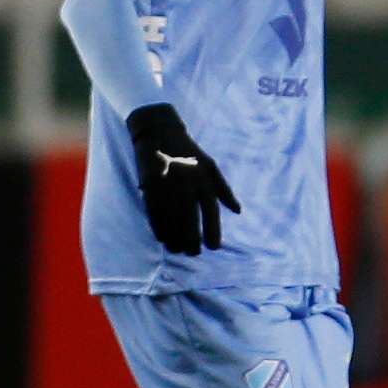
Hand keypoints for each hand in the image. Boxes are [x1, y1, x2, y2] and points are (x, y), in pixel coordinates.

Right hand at [127, 103, 239, 255]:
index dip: (213, 231)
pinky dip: (158, 228)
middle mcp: (187, 184)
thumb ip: (224, 190)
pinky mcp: (149, 187)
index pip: (211, 211)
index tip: (214, 247)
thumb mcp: (211, 167)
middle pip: (190, 219)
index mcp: (204, 179)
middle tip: (194, 252)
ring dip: (174, 238)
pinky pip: (154, 213)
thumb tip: (237, 211)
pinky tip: (162, 239)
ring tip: (178, 250)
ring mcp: (167, 186)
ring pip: (171, 219)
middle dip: (192, 239)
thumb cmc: (189, 153)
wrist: (160, 134)